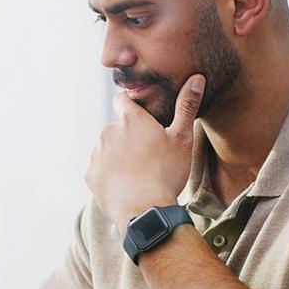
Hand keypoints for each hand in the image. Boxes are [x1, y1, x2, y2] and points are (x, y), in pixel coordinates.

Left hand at [84, 74, 204, 229]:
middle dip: (127, 137)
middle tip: (146, 155)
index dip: (131, 105)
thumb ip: (187, 106)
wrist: (146, 210)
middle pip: (116, 128)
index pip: (122, 99)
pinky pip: (99, 169)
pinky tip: (125, 185)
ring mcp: (97, 153)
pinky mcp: (90, 174)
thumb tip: (197, 77)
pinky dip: (109, 175)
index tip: (141, 117)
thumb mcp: (182, 139)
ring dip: (118, 156)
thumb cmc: (167, 172)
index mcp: (130, 119)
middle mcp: (108, 131)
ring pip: (107, 149)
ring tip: (137, 173)